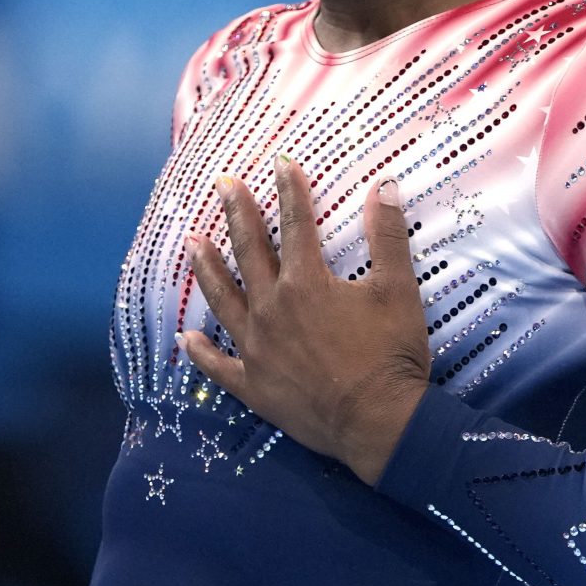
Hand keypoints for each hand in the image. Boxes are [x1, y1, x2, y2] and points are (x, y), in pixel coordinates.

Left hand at [179, 157, 431, 484]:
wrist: (379, 422)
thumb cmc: (391, 354)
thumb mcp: (398, 289)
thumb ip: (388, 237)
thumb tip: (385, 187)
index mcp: (305, 282)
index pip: (295, 224)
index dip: (290, 190)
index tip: (282, 163)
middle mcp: (271, 309)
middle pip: (248, 252)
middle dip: (237, 213)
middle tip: (222, 185)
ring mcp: (256, 348)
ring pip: (223, 299)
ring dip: (207, 268)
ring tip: (193, 242)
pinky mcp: (253, 385)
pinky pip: (218, 366)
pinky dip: (201, 351)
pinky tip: (188, 337)